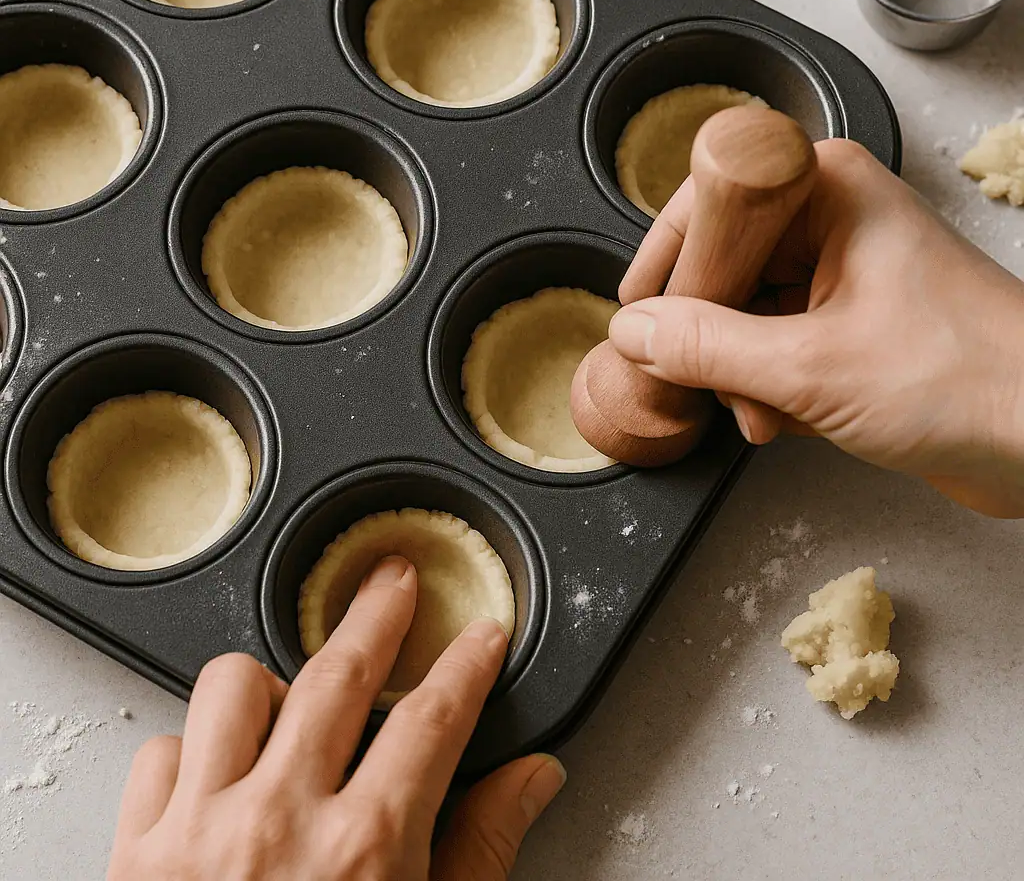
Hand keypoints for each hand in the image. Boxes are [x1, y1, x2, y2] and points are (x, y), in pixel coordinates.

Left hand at [108, 556, 564, 879]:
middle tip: (395, 583)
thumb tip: (535, 778)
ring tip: (293, 700)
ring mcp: (199, 833)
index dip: (467, 666)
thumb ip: (484, 849)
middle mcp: (279, 824)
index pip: (434, 719)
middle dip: (378, 614)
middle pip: (338, 673)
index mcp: (364, 850)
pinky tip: (221, 776)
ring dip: (269, 684)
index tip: (482, 636)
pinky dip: (192, 751)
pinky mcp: (135, 853)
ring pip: (232, 689)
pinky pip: (160, 753)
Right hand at [610, 138, 1023, 517]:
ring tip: (765, 414)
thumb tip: (635, 332)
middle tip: (708, 382)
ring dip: (742, 374)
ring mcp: (843, 272)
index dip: (669, 264)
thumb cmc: (968, 378)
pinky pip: (777, 345)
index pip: (708, 205)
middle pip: (723, 266)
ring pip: (746, 314)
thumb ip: (708, 347)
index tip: (637, 317)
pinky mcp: (852, 322)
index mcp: (826, 189)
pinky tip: (789, 420)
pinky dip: (772, 387)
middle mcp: (832, 220)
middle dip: (712, 338)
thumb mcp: (810, 365)